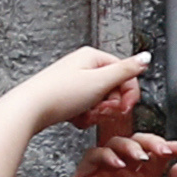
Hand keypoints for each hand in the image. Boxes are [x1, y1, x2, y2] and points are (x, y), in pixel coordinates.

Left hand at [7, 45, 150, 131]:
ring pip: (100, 102)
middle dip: (109, 105)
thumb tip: (146, 57)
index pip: (125, 74)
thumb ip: (126, 70)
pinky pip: (86, 109)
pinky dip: (84, 117)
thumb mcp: (99, 81)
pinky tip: (76, 119)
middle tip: (100, 111)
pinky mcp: (67, 97)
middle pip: (113, 90)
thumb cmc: (60, 93)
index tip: (124, 108)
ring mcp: (75, 82)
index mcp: (93, 58)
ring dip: (97, 113)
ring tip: (85, 115)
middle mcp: (83, 67)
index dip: (128, 94)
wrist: (30, 109)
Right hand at [71, 127, 176, 176]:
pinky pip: (93, 156)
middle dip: (153, 142)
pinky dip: (105, 154)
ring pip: (116, 143)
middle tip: (164, 150)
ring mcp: (106, 174)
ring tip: (142, 156)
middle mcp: (125, 175)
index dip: (170, 147)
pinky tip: (118, 164)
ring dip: (131, 145)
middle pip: (138, 144)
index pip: (157, 156)